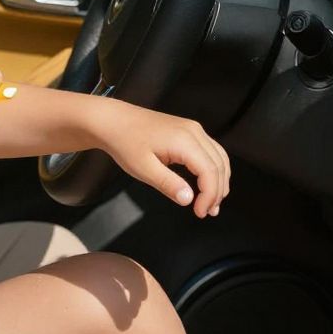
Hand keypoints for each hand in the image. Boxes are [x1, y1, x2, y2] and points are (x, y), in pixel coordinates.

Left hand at [96, 99, 229, 216]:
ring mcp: (193, 129)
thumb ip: (168, 184)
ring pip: (219, 157)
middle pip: (219, 165)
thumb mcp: (143, 169)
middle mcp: (194, 131)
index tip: (200, 213)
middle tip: (207, 212)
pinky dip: (213, 169)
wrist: (113, 120)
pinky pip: (211, 151)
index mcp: (184, 140)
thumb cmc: (125, 142)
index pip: (210, 171)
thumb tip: (189, 199)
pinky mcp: (189, 130)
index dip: (209, 195)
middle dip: (217, 191)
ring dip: (219, 181)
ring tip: (211, 203)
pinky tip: (207, 184)